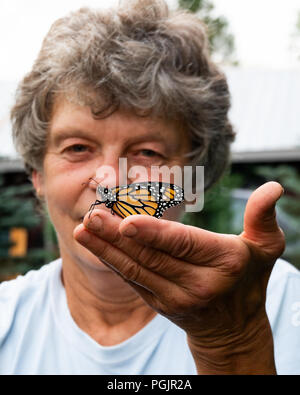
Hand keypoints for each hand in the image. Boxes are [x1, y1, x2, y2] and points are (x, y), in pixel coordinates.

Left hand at [74, 181, 284, 373]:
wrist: (232, 327)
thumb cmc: (248, 278)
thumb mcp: (265, 248)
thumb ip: (263, 217)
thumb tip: (273, 186)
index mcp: (223, 264)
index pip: (184, 246)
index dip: (155, 234)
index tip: (128, 221)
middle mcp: (195, 284)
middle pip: (151, 256)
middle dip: (118, 236)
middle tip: (92, 215)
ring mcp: (173, 297)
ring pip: (135, 269)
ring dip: (107, 248)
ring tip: (84, 228)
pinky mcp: (158, 302)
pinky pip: (131, 279)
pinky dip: (111, 261)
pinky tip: (94, 244)